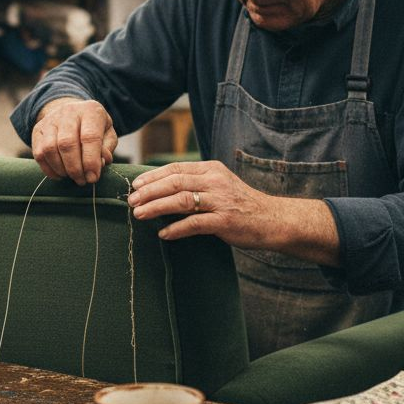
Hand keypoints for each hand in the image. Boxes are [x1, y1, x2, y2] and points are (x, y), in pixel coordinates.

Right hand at [30, 98, 118, 184]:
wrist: (72, 113)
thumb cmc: (94, 128)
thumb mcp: (108, 134)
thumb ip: (106, 149)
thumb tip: (99, 164)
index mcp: (91, 111)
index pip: (90, 137)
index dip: (91, 161)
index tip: (93, 178)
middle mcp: (68, 112)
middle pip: (67, 144)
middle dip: (75, 168)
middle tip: (82, 181)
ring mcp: (50, 120)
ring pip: (50, 149)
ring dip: (61, 169)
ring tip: (71, 177)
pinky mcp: (38, 130)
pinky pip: (39, 154)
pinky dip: (49, 169)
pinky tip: (60, 174)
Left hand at [127, 161, 339, 263]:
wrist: (272, 219)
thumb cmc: (240, 204)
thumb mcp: (219, 185)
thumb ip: (195, 184)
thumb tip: (160, 189)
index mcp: (211, 169)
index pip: (176, 169)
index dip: (152, 176)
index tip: (135, 185)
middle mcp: (215, 181)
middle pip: (174, 182)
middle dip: (149, 192)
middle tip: (131, 201)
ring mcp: (220, 201)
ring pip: (180, 200)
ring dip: (156, 208)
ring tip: (139, 214)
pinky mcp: (225, 221)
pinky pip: (194, 224)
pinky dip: (176, 228)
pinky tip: (163, 234)